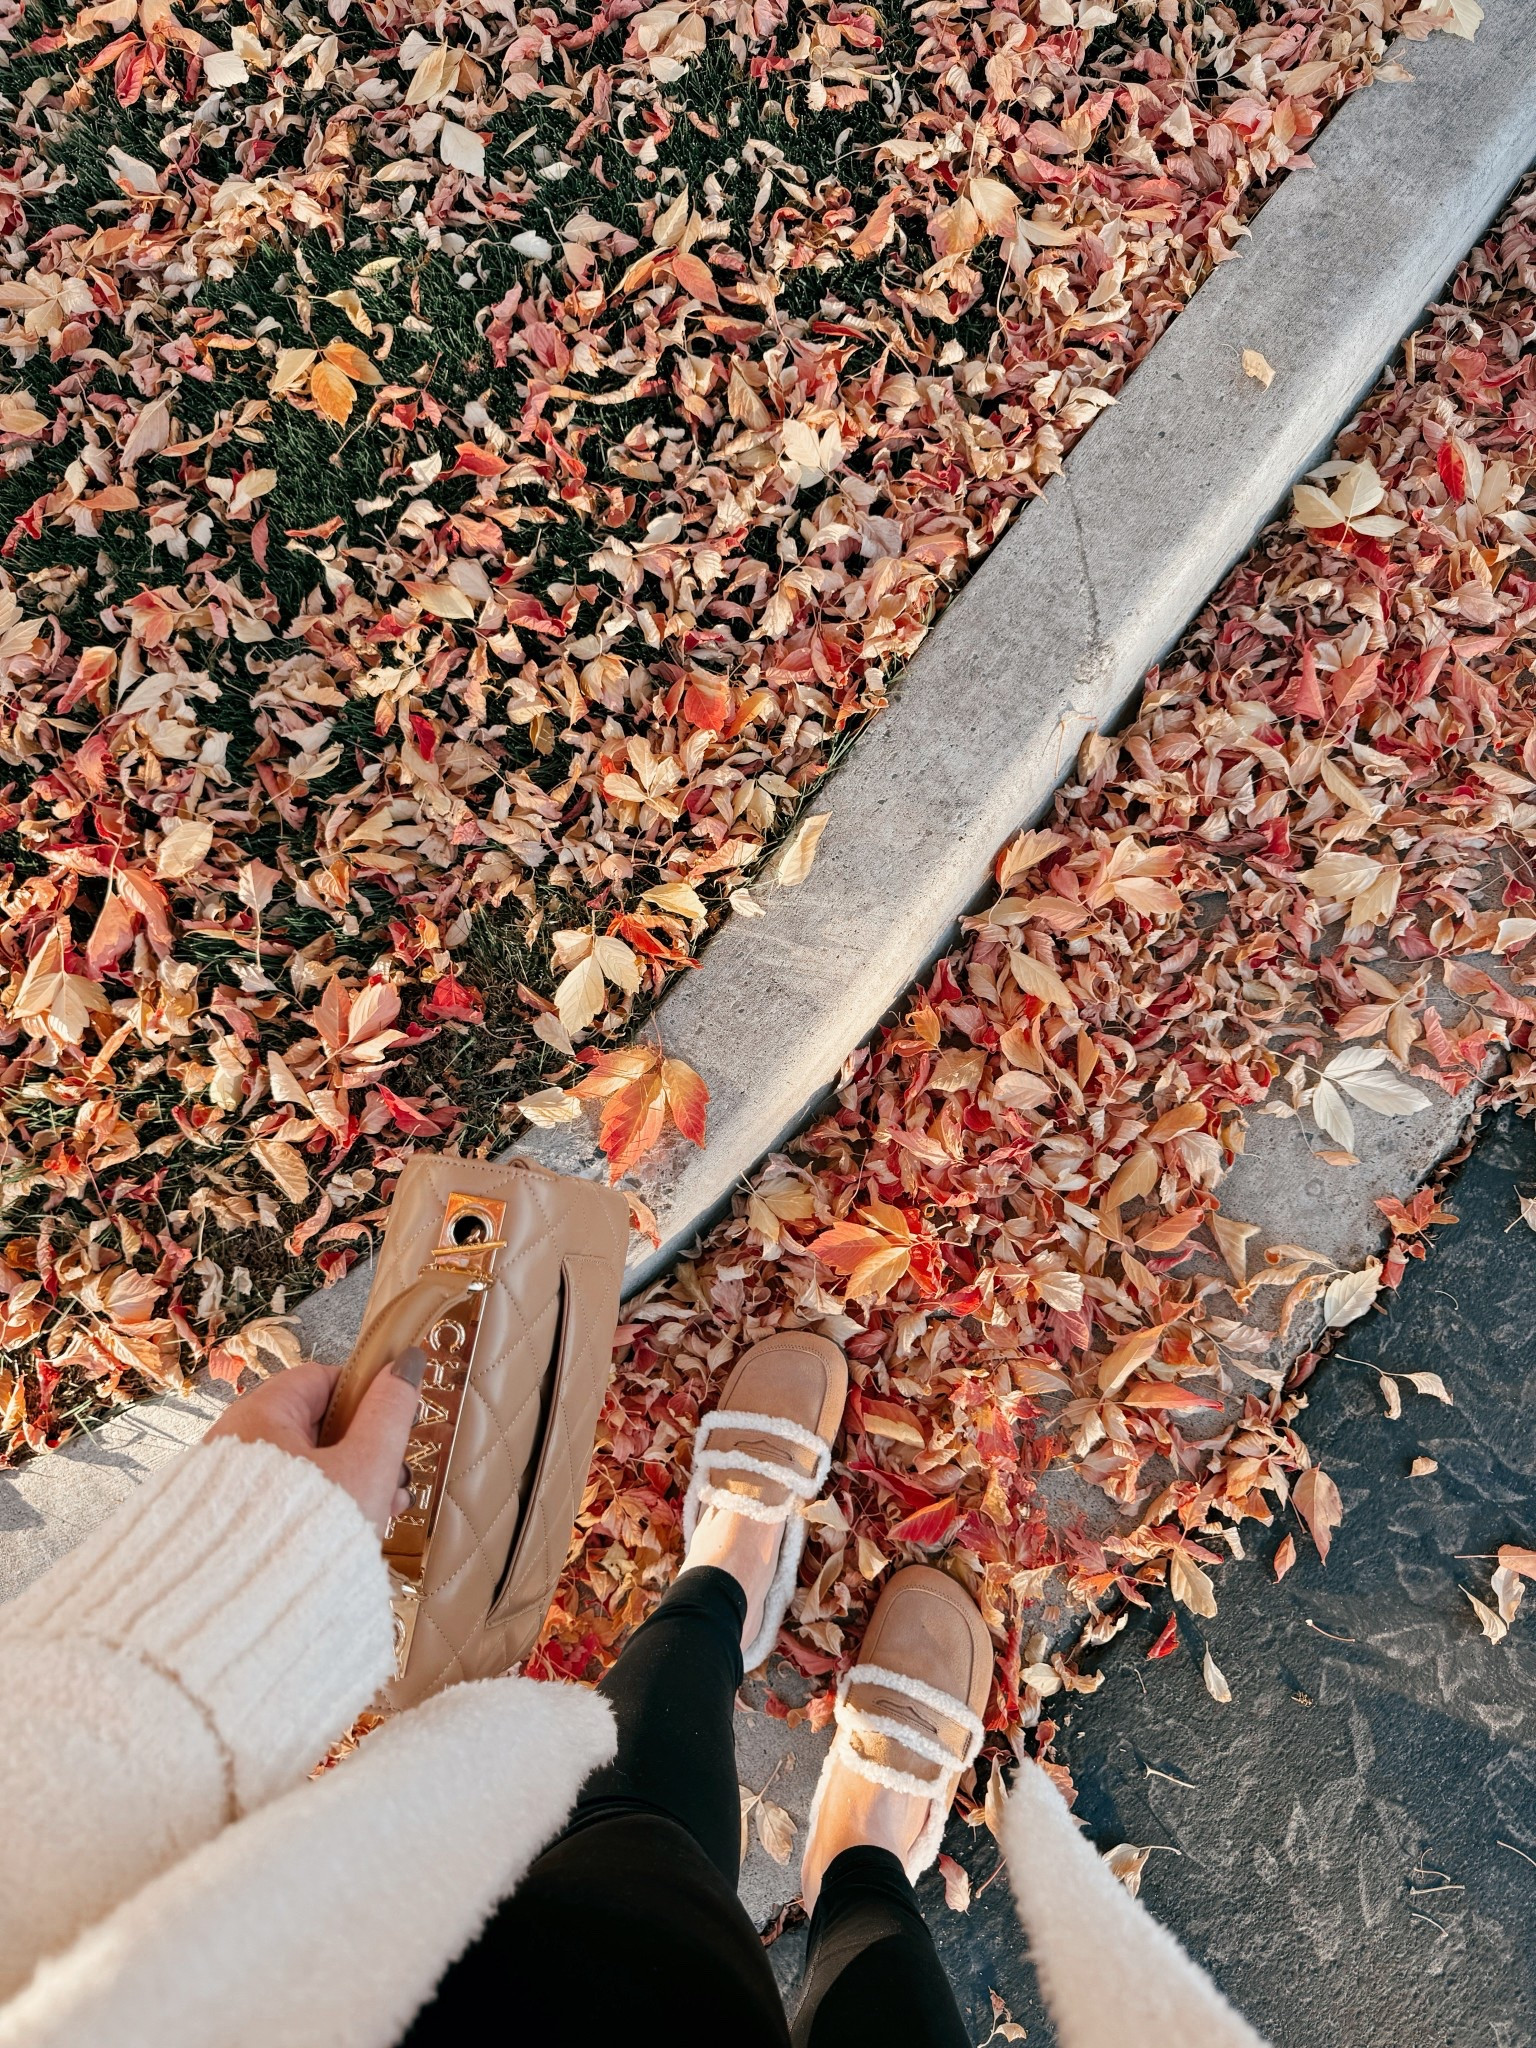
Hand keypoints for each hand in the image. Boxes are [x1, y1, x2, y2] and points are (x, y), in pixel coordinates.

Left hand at [206, 1355, 422, 1534]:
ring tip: (383, 1513)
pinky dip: (318, 1510)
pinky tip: (349, 1536)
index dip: (367, 1394)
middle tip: (396, 1478)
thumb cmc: (305, 1538)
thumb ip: (389, 1413)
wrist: (243, 1621)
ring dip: (349, 1484)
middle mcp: (232, 1444)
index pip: (322, 1379)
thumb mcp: (366, 1468)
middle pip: (314, 1427)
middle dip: (365, 1450)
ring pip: (302, 1469)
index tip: (397, 1418)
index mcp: (259, 1415)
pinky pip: (282, 1502)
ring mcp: (226, 1488)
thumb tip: (406, 1364)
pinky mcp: (227, 1526)